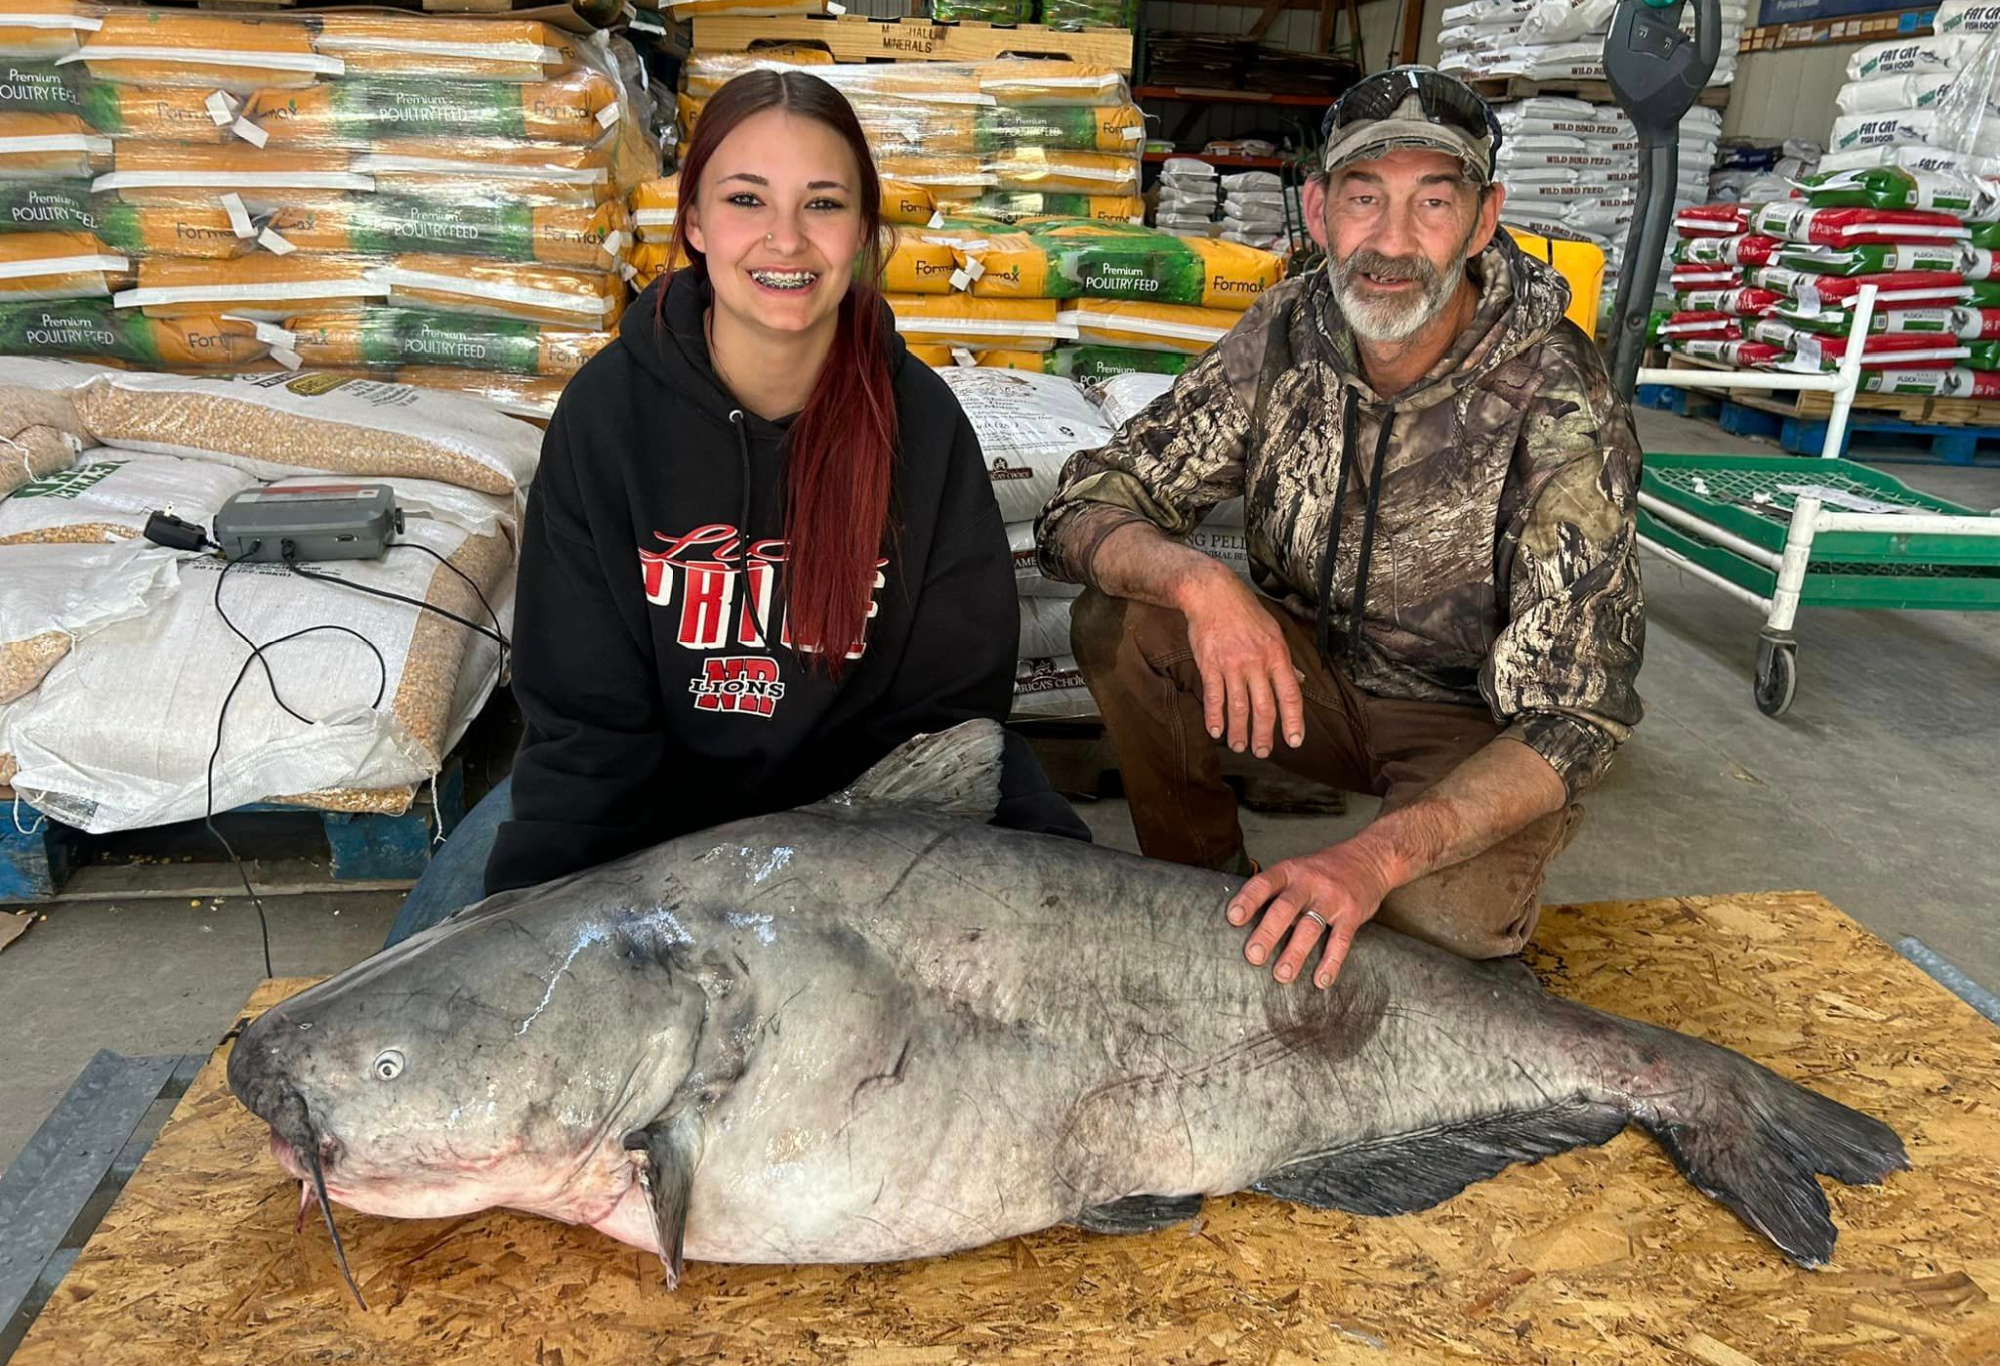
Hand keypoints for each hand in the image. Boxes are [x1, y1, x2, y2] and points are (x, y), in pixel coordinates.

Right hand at [1177, 566, 1303, 759]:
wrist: (1213, 594)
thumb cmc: (1245, 612)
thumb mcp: (1274, 632)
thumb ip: (1286, 661)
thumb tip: (1300, 682)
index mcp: (1276, 655)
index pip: (1290, 694)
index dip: (1293, 721)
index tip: (1294, 741)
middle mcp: (1257, 663)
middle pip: (1264, 707)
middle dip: (1264, 735)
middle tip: (1261, 752)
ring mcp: (1233, 665)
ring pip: (1238, 707)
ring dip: (1239, 731)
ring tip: (1238, 745)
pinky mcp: (1210, 665)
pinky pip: (1214, 697)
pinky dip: (1214, 717)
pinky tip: (1215, 730)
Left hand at [1225, 840, 1396, 989]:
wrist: (1370, 858)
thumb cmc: (1323, 870)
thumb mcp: (1297, 869)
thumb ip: (1275, 892)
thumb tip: (1243, 923)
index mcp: (1290, 871)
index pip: (1264, 883)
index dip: (1248, 900)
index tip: (1232, 918)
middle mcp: (1309, 882)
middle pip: (1285, 908)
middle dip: (1268, 933)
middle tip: (1253, 956)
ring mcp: (1332, 898)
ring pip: (1311, 926)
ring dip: (1296, 953)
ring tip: (1282, 975)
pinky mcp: (1352, 913)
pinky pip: (1341, 940)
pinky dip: (1331, 962)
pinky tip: (1321, 980)